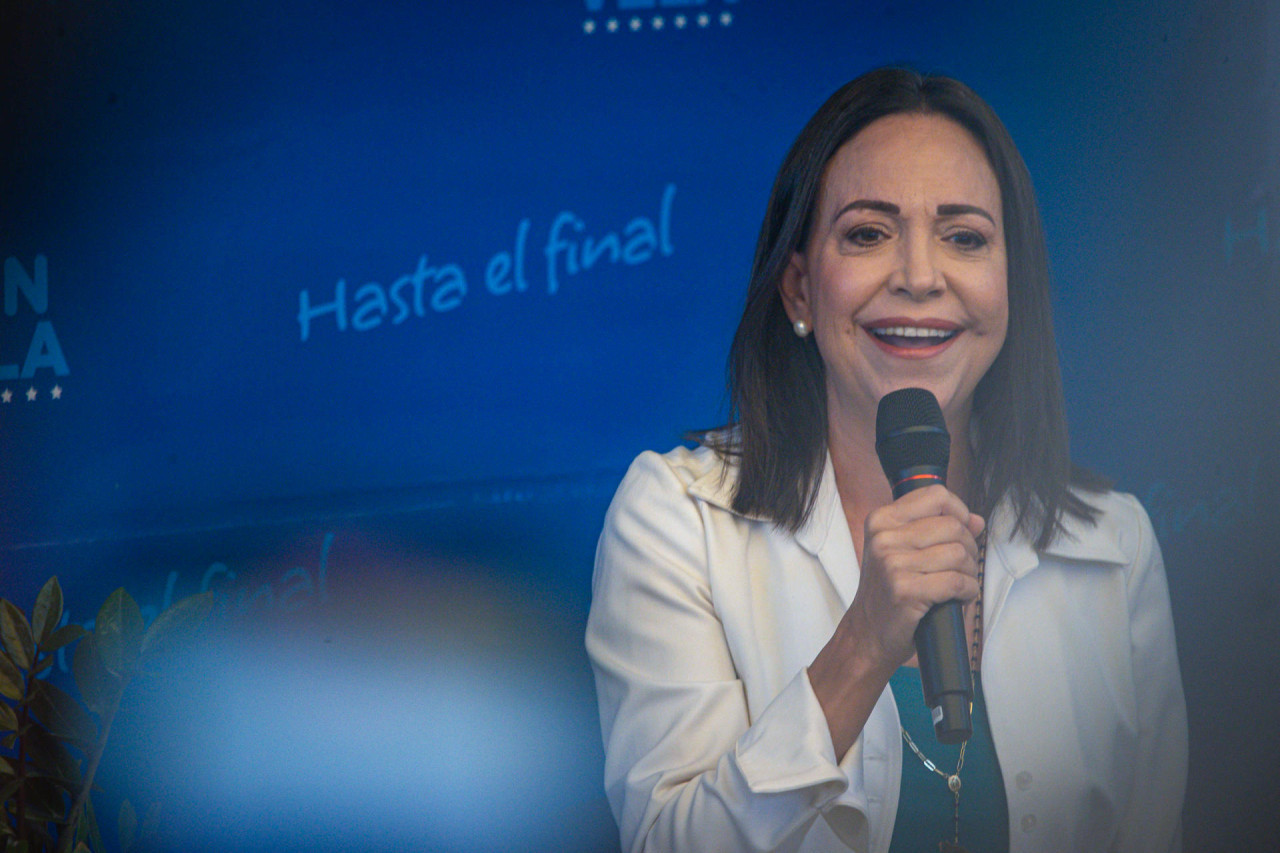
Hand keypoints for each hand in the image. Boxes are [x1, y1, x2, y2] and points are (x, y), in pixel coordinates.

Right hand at [808, 485, 982, 757]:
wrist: (867, 634)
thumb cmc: (888, 592)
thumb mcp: (902, 551)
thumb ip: (937, 530)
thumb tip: (977, 520)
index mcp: (882, 520)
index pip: (937, 496)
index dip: (960, 512)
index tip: (962, 531)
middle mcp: (883, 537)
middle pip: (953, 526)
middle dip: (969, 548)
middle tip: (962, 567)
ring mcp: (892, 563)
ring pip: (958, 553)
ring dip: (970, 572)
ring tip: (960, 584)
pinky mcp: (905, 590)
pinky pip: (956, 581)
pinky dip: (968, 591)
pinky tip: (960, 597)